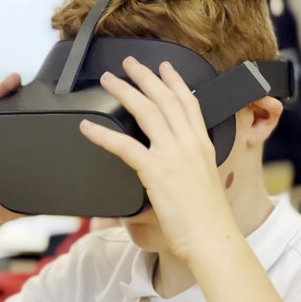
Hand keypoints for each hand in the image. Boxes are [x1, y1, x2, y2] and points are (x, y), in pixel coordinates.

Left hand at [79, 57, 238, 260]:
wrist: (213, 239)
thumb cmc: (208, 218)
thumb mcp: (205, 181)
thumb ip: (188, 166)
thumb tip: (170, 166)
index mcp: (203, 144)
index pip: (189, 102)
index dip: (175, 81)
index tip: (165, 66)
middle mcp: (189, 143)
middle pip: (165, 98)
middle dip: (146, 76)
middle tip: (130, 62)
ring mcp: (173, 155)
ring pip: (146, 111)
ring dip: (124, 91)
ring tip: (109, 80)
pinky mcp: (155, 171)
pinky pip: (123, 145)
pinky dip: (102, 134)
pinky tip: (87, 127)